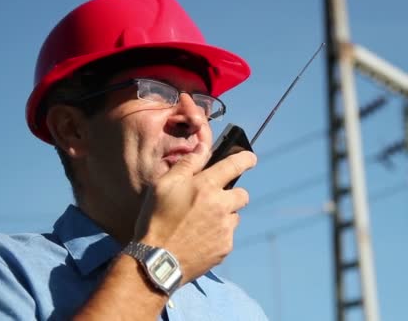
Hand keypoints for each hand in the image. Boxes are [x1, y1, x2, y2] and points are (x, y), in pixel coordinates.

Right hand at [133, 142, 256, 284]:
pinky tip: (199, 238)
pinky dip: (218, 235)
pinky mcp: (225, 247)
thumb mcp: (164, 185)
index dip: (246, 159)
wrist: (156, 260)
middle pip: (242, 194)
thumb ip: (187, 164)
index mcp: (206, 186)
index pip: (235, 165)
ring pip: (234, 216)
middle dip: (232, 195)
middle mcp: (220, 205)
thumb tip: (203, 147)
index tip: (250, 159)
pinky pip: (228, 236)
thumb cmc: (156, 219)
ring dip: (224, 216)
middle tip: (213, 201)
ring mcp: (225, 228)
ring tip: (200, 223)